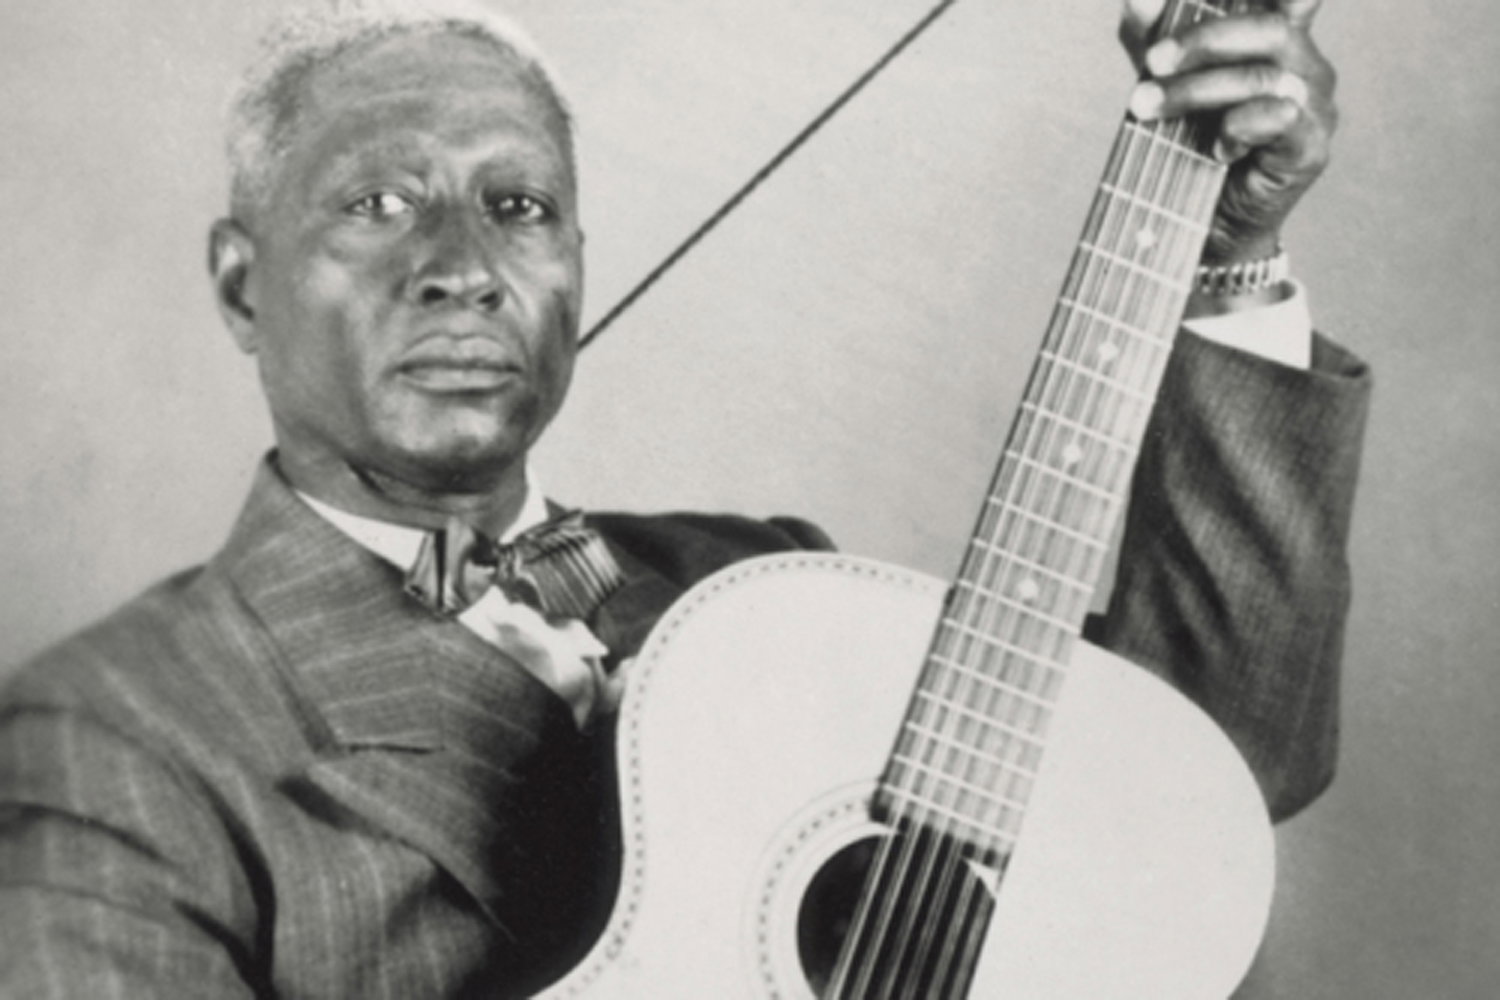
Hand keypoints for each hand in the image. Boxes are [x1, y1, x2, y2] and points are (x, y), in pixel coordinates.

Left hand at [1119, 0, 1337, 263]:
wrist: (1205, 227)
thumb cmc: (1187, 146)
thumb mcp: (1163, 84)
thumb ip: (1151, 39)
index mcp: (1277, 36)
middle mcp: (1305, 63)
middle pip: (1269, 27)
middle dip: (1203, 39)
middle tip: (1152, 62)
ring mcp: (1315, 104)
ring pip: (1265, 76)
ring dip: (1196, 90)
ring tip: (1145, 107)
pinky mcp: (1311, 146)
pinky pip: (1282, 117)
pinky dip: (1237, 126)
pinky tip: (1213, 146)